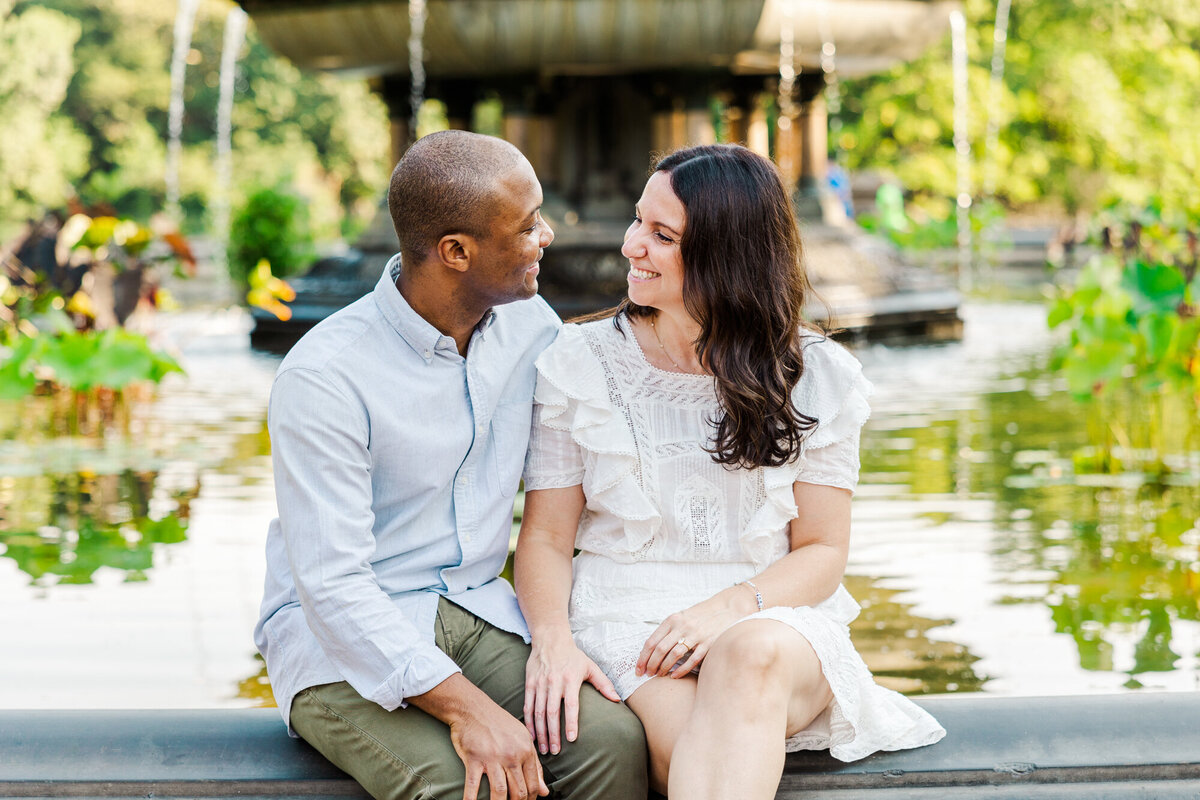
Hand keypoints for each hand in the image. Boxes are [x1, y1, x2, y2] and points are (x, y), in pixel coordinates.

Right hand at [447, 700, 549, 799]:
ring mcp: (492, 758)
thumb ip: (535, 766)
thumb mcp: (522, 739)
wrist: (472, 708)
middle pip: (519, 792)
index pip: (533, 784)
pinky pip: (473, 787)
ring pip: (500, 793)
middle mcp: (511, 755)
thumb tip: (545, 791)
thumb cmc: (498, 723)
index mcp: (525, 750)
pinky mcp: (474, 759)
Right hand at [524, 633, 619, 755]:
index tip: (571, 739)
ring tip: (544, 748)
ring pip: (538, 712)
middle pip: (552, 712)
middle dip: (553, 734)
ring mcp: (540, 683)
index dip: (570, 722)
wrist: (550, 639)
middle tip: (555, 751)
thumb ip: (603, 684)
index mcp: (570, 679)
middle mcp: (554, 682)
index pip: (571, 705)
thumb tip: (617, 699)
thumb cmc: (573, 655)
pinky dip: (528, 722)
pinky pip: (527, 705)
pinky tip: (531, 735)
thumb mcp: (590, 666)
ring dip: (540, 732)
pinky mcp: (530, 683)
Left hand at [636, 588, 752, 678]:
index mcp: (672, 620)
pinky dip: (681, 670)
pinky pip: (692, 660)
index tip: (638, 669)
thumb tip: (651, 650)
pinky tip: (674, 676)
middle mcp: (682, 626)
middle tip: (647, 674)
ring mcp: (696, 635)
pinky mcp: (708, 643)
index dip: (643, 657)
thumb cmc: (700, 616)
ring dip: (664, 668)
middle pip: (660, 649)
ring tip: (659, 675)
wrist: (727, 609)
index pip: (652, 641)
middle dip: (651, 665)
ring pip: (674, 655)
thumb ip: (668, 630)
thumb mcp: (681, 617)